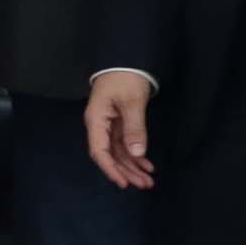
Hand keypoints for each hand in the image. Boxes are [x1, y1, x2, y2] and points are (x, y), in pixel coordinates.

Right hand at [83, 71, 155, 191]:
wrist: (126, 59)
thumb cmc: (125, 77)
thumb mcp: (132, 102)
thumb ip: (134, 128)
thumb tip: (137, 153)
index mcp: (96, 120)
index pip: (99, 151)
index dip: (111, 169)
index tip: (124, 183)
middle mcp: (99, 126)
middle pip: (110, 155)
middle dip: (126, 171)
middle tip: (144, 185)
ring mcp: (109, 125)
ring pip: (118, 152)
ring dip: (133, 166)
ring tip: (148, 180)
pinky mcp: (118, 123)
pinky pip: (125, 144)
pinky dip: (136, 155)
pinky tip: (147, 165)